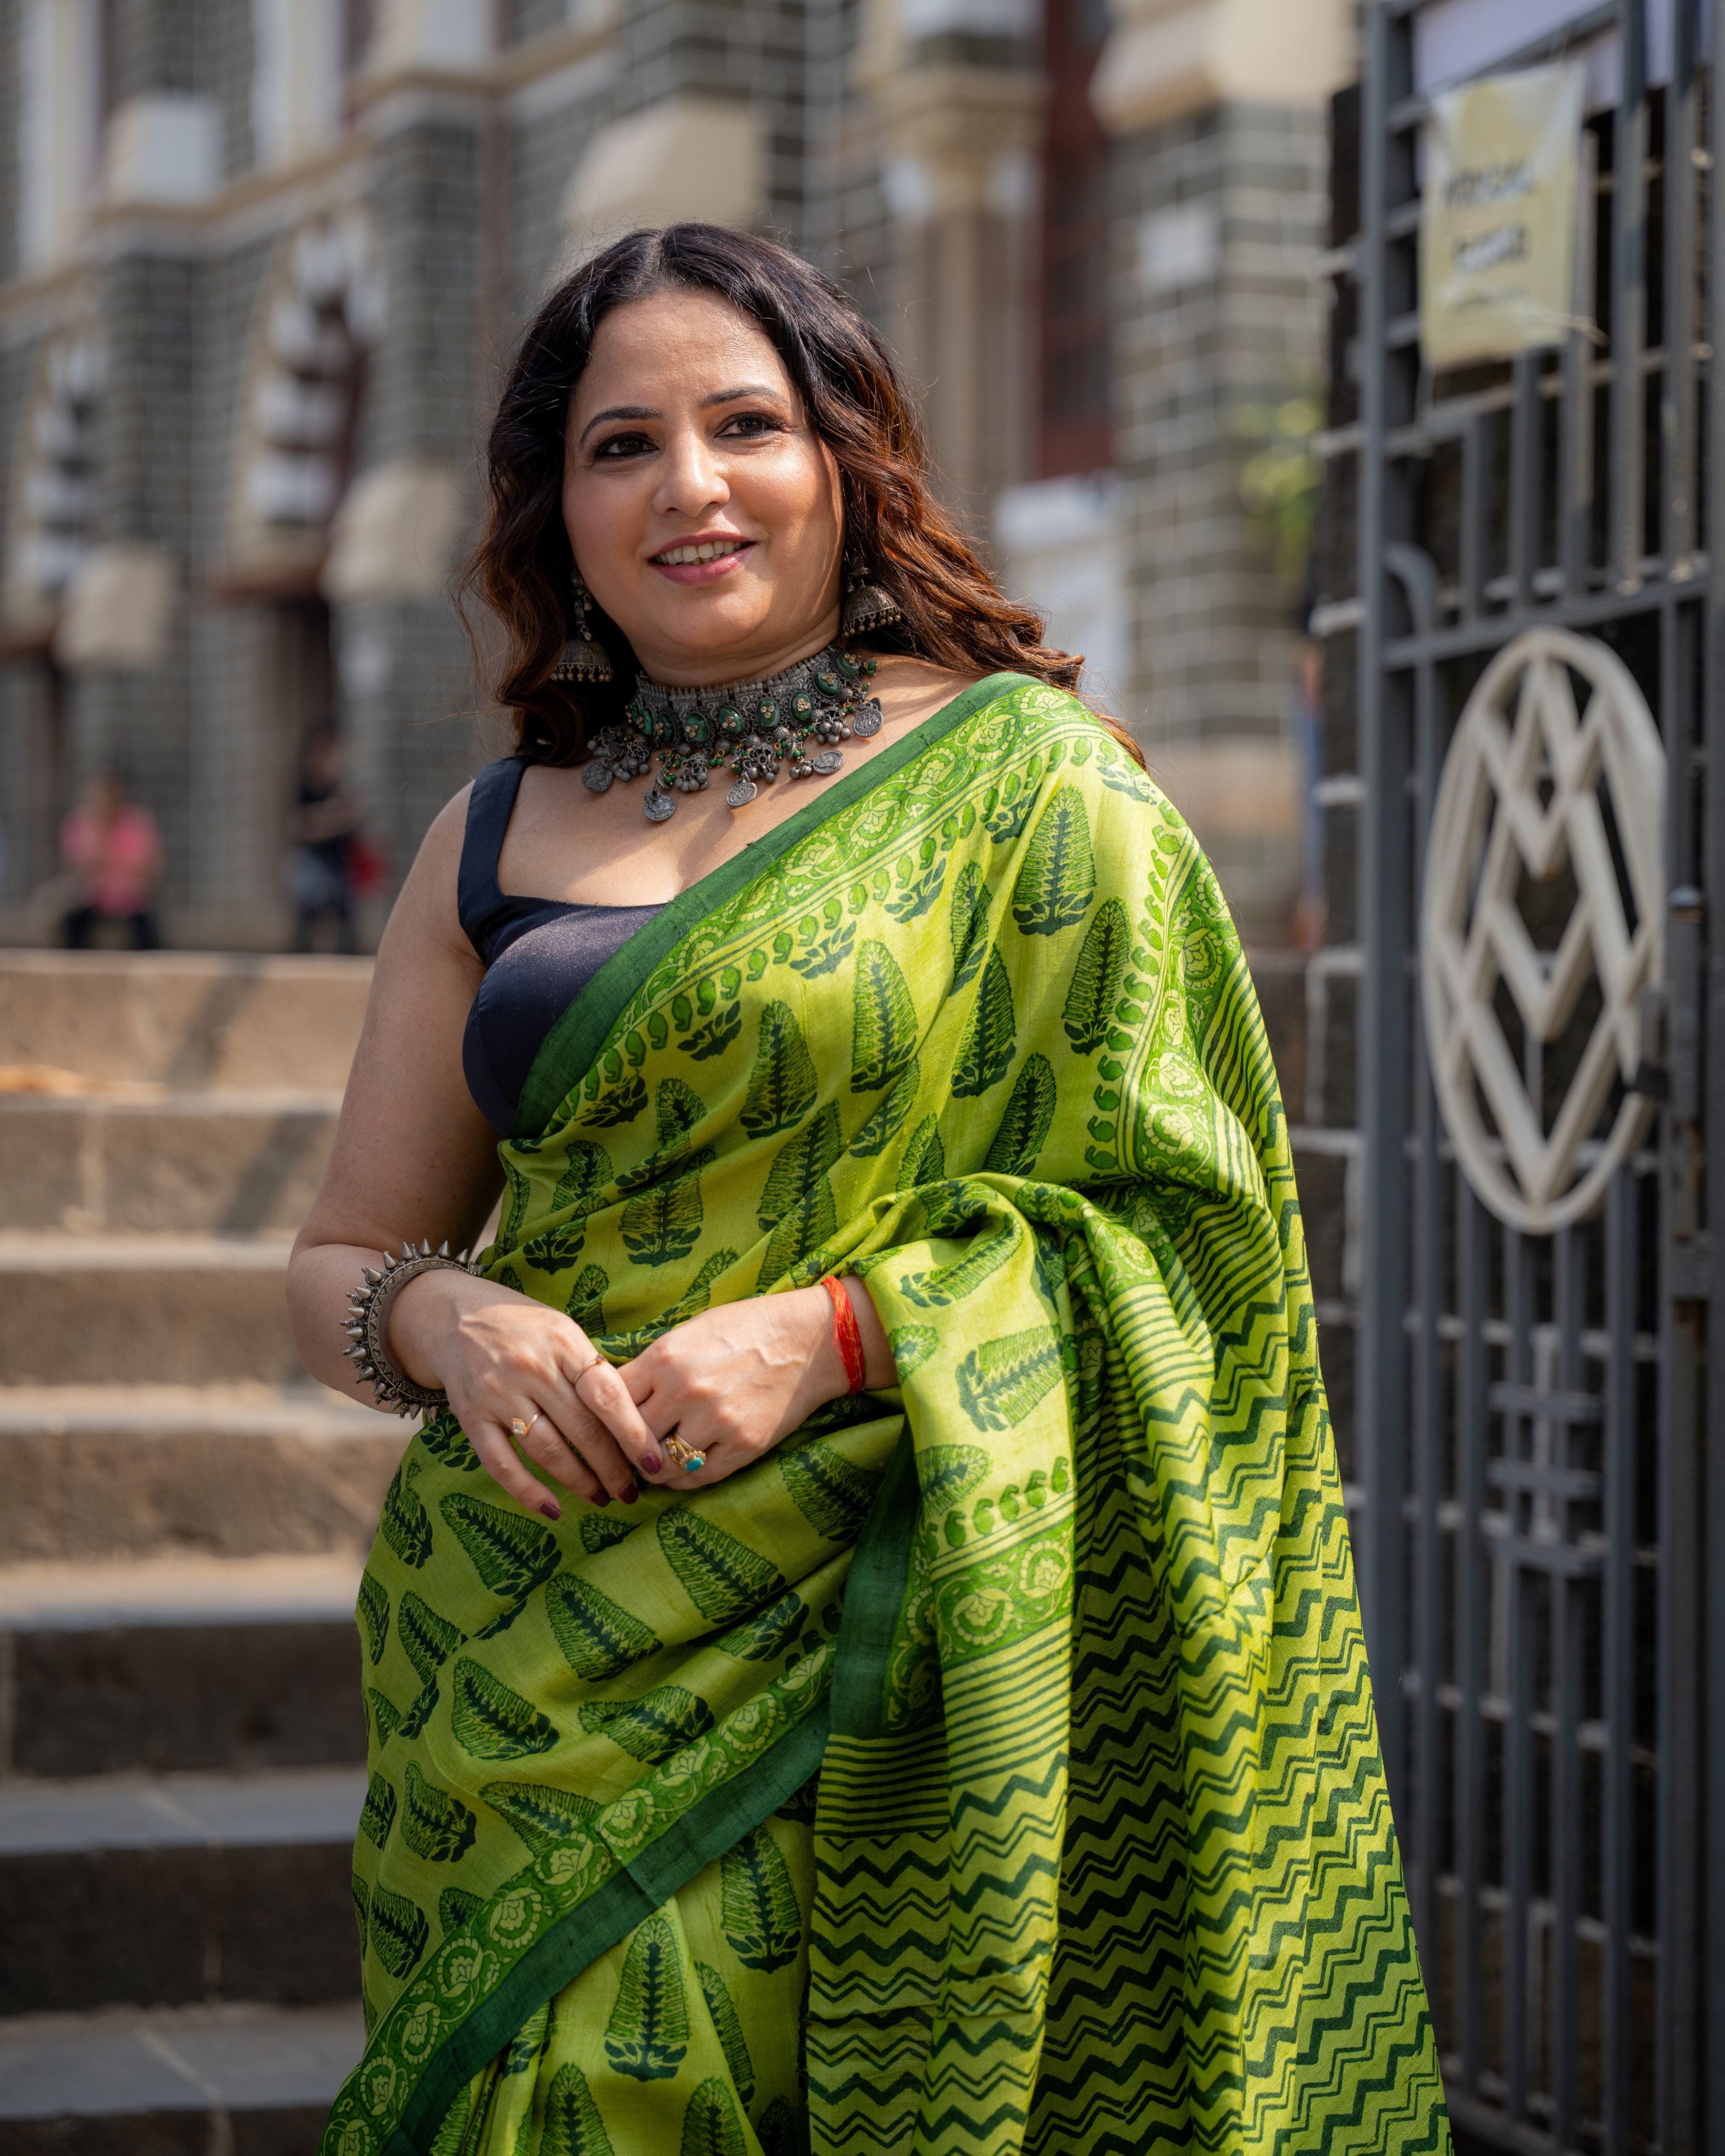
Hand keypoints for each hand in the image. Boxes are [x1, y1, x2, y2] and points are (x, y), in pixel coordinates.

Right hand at [386, 1267, 655, 1519]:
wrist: (455, 1315)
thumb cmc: (524, 1326)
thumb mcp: (564, 1330)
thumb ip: (592, 1369)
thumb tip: (636, 1419)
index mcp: (564, 1343)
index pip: (607, 1396)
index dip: (634, 1434)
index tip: (655, 1462)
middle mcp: (531, 1368)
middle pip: (581, 1429)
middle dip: (612, 1468)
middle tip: (630, 1491)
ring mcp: (498, 1394)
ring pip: (547, 1451)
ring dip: (579, 1482)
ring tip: (602, 1498)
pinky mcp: (471, 1417)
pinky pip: (502, 1464)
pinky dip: (528, 1491)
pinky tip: (553, 1509)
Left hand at [618, 1278, 890, 1490]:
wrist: (809, 1340)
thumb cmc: (745, 1328)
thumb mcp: (689, 1331)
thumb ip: (653, 1364)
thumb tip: (614, 1397)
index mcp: (666, 1357)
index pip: (611, 1400)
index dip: (603, 1414)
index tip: (604, 1422)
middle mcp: (686, 1391)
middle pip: (630, 1438)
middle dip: (624, 1446)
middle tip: (623, 1450)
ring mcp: (716, 1422)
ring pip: (661, 1465)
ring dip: (652, 1467)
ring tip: (651, 1462)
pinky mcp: (743, 1447)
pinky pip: (697, 1478)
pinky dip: (682, 1479)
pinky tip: (679, 1470)